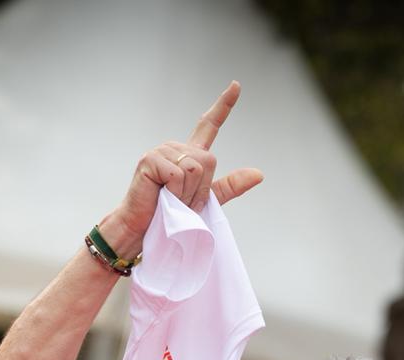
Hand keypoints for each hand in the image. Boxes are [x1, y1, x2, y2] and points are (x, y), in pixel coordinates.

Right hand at [98, 81, 264, 258]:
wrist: (143, 230)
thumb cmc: (170, 216)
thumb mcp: (206, 200)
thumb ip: (230, 186)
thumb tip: (259, 174)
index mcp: (190, 155)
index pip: (209, 125)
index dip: (224, 105)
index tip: (236, 85)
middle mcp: (176, 148)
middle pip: (208, 161)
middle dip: (200, 189)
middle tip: (180, 201)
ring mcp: (162, 151)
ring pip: (195, 168)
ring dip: (187, 194)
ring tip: (170, 200)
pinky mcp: (151, 159)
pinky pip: (180, 174)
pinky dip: (176, 192)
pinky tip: (161, 196)